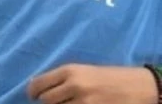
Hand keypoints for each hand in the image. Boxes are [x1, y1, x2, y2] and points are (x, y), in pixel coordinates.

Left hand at [28, 64, 155, 103]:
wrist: (139, 86)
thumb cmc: (109, 78)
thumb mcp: (84, 71)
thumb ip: (62, 78)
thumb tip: (38, 88)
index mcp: (69, 71)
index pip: (37, 85)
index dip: (33, 93)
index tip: (34, 96)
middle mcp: (74, 86)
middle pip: (46, 101)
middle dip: (48, 103)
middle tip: (56, 101)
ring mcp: (84, 102)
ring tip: (70, 103)